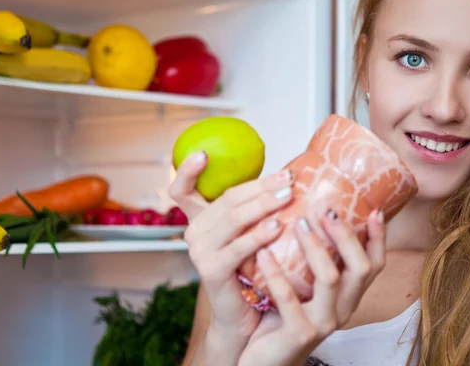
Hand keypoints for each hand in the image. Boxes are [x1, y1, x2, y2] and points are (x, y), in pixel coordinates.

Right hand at [170, 151, 296, 338]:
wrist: (243, 316)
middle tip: (288, 178)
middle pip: (226, 199)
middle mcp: (194, 233)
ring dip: (263, 204)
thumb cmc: (250, 270)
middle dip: (260, 186)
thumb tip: (284, 177)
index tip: (203, 154)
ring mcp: (200, 252)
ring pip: (233, 218)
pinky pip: (238, 247)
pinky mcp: (211, 270)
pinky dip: (259, 235)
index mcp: (199, 219)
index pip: (181, 190)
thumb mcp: (246, 233)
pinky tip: (278, 226)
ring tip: (288, 196)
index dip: (186, 170)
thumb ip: (251, 208)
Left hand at [237, 209, 386, 365]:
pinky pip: (289, 297)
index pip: (374, 265)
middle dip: (345, 235)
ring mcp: (323, 323)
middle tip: (326, 209)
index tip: (374, 210)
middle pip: (361, 267)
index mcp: (348, 296)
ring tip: (296, 222)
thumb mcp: (306, 287)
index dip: (378, 238)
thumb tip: (315, 214)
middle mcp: (343, 310)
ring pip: (330, 278)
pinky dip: (276, 271)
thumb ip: (316, 261)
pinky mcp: (299, 333)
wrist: (265, 360)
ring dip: (314, 245)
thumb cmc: (282, 316)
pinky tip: (263, 251)